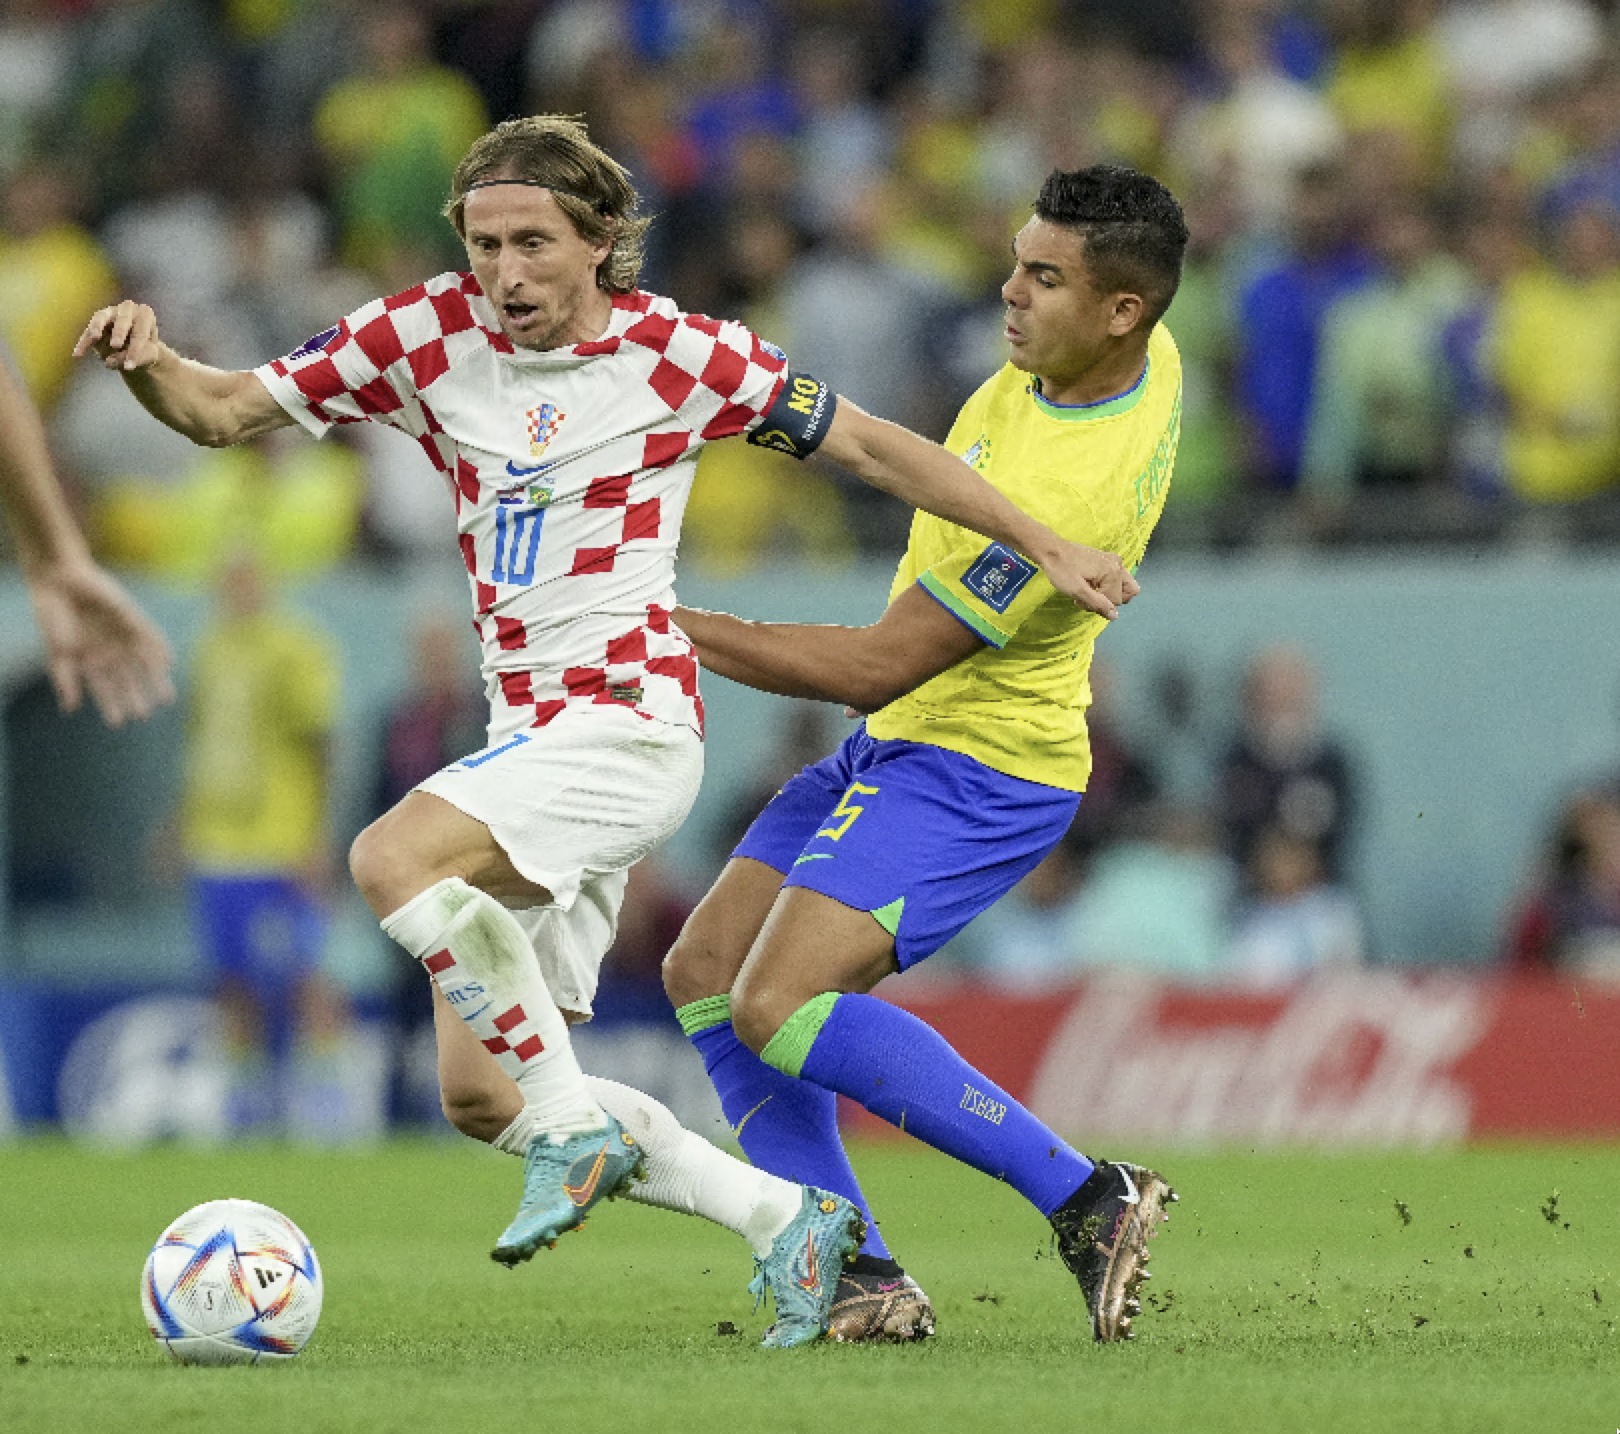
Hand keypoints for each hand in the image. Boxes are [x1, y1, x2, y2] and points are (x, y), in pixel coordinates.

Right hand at [26, 559, 175, 725]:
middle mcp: (111, 651)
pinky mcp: (133, 618)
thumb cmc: (54, 616)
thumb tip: (70, 709)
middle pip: (127, 679)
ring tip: (166, 699)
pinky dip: (160, 649)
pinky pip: (151, 636)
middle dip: (135, 696)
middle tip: (143, 715)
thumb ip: (65, 678)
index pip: (104, 688)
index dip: (111, 704)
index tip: (117, 722)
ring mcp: (123, 635)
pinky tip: (168, 663)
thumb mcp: (58, 651)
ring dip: (155, 680)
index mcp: (91, 660)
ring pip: (144, 662)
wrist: (59, 581)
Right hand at [73, 300, 165, 372]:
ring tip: (94, 336)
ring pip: (101, 318)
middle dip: (119, 332)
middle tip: (116, 345)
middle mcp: (128, 309)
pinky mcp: (96, 321)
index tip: (130, 367)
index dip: (135, 350)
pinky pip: (88, 332)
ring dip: (97, 327)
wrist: (136, 347)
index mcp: (145, 315)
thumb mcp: (147, 356)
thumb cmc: (146, 349)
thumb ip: (135, 358)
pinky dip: (83, 343)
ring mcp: (110, 312)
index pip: (141, 333)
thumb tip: (111, 361)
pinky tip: (77, 354)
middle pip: (123, 319)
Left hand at [1039, 540, 1138, 619]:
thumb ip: (1098, 604)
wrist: (1050, 550)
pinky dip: (1105, 585)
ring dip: (1109, 594)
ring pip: (1123, 585)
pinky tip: (1088, 584)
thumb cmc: (1061, 569)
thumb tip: (1114, 615)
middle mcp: (1117, 564)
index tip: (1081, 601)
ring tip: (1089, 592)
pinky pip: (1115, 578)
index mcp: (1113, 572)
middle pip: (1129, 592)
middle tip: (1090, 598)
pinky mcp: (1106, 559)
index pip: (1116, 601)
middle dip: (1110, 601)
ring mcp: (1113, 560)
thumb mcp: (1077, 591)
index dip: (1098, 606)